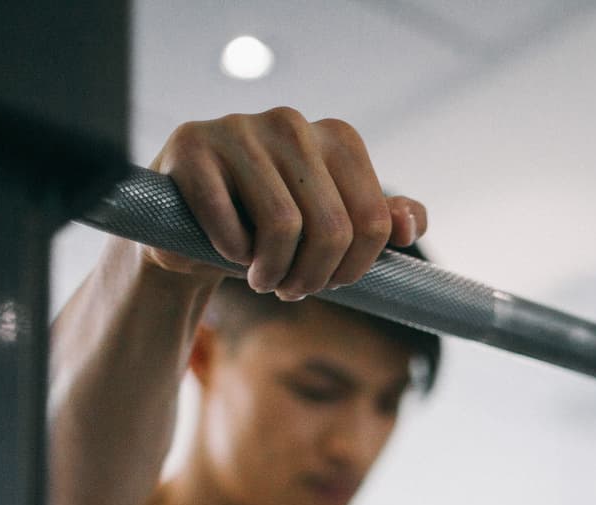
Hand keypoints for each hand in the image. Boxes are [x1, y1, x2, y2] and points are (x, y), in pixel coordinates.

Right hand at [144, 108, 426, 300]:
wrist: (189, 224)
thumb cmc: (269, 229)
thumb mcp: (332, 228)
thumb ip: (380, 224)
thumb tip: (407, 226)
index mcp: (338, 137)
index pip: (373, 222)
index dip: (354, 269)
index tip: (330, 281)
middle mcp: (293, 122)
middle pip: (332, 229)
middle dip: (314, 277)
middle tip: (291, 290)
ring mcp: (240, 128)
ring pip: (284, 226)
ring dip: (273, 272)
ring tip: (263, 280)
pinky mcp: (192, 146)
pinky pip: (229, 222)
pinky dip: (231, 253)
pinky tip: (227, 252)